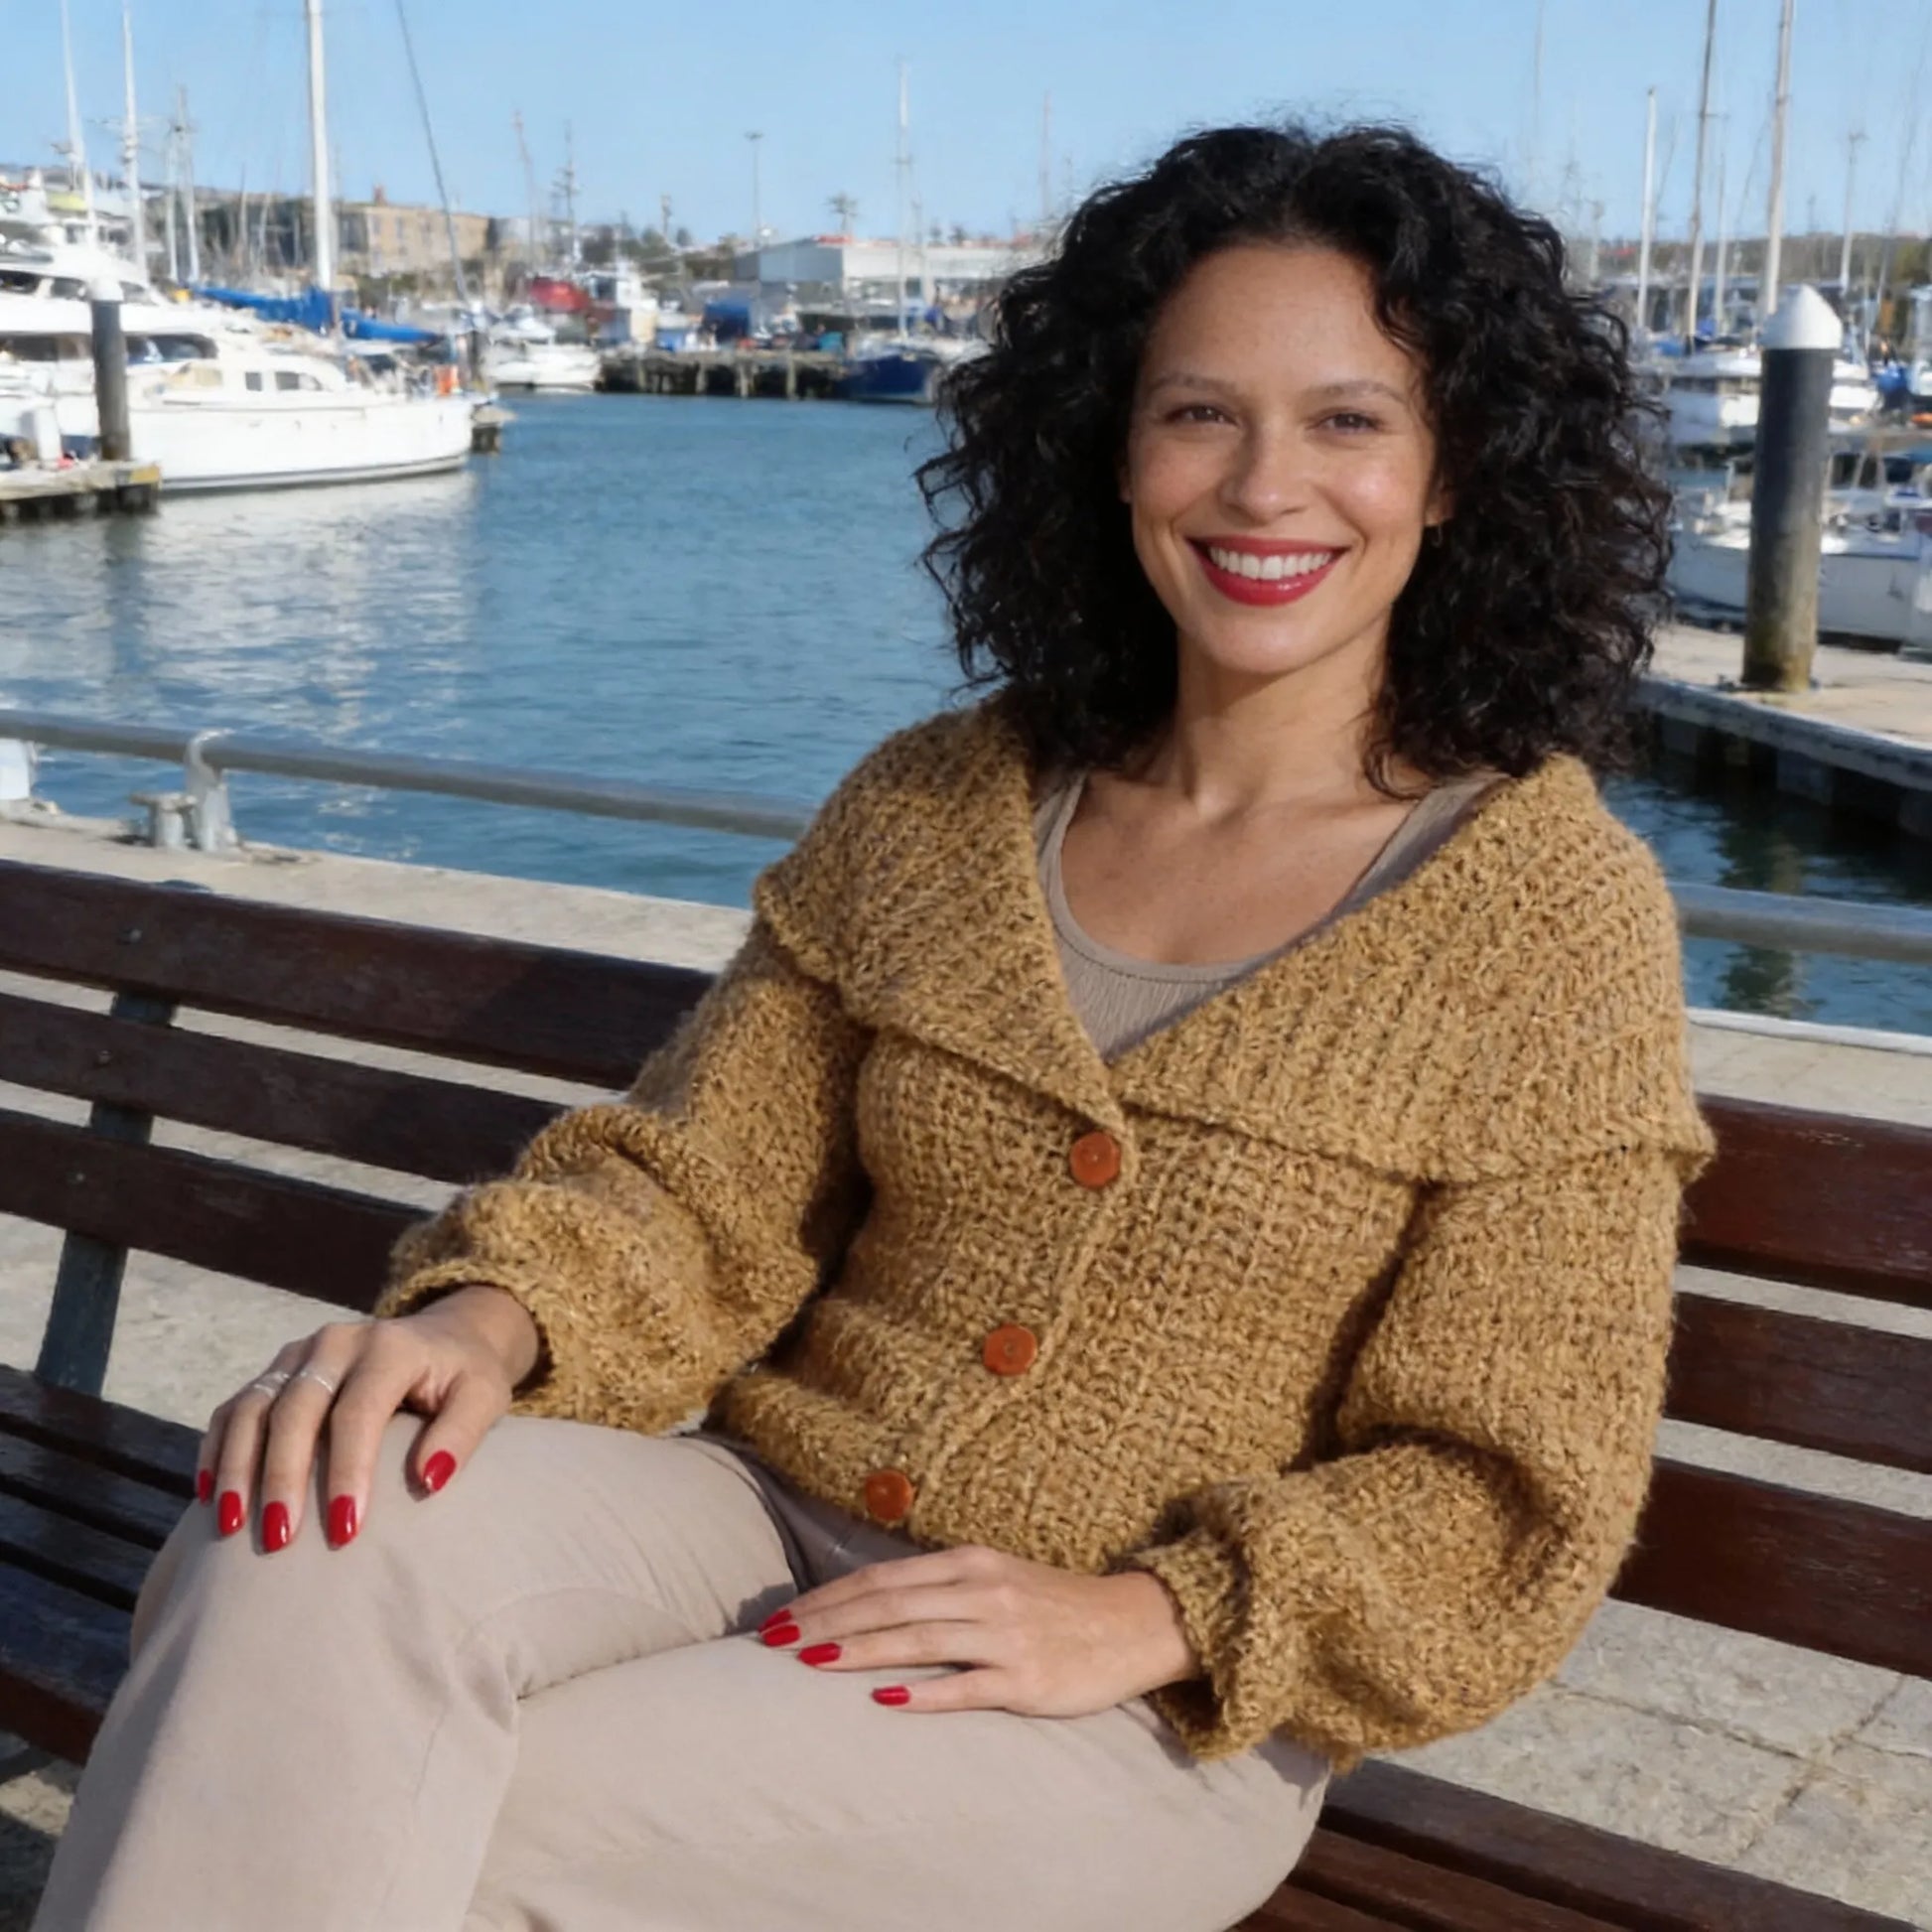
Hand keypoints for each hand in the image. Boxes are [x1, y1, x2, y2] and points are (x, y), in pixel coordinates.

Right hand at [195, 1285, 539, 1552]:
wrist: (446, 1335)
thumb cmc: (465, 1377)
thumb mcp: (485, 1397)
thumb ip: (461, 1434)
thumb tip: (428, 1481)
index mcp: (389, 1347)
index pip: (358, 1412)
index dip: (347, 1471)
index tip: (346, 1531)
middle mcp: (336, 1343)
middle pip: (295, 1410)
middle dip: (283, 1477)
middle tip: (280, 1541)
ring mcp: (299, 1354)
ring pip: (252, 1407)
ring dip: (238, 1468)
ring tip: (232, 1527)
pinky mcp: (276, 1370)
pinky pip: (234, 1408)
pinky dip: (218, 1449)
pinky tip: (210, 1496)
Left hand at [760, 1544, 1198, 1716]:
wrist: (1134, 1625)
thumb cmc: (1054, 1605)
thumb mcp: (995, 1580)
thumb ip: (939, 1588)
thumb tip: (867, 1606)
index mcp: (970, 1564)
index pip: (881, 1579)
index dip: (827, 1598)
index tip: (781, 1619)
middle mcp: (983, 1592)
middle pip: (889, 1604)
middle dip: (826, 1623)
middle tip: (773, 1643)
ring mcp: (1005, 1636)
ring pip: (918, 1639)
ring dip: (860, 1650)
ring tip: (810, 1663)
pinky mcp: (1027, 1680)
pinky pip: (967, 1686)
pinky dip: (924, 1692)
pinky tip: (884, 1699)